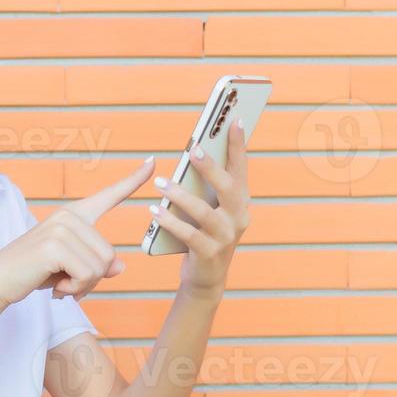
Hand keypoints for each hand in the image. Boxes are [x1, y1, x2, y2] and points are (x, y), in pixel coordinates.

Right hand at [0, 157, 156, 311]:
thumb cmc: (34, 273)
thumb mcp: (71, 268)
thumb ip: (97, 264)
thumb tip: (120, 267)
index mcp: (74, 215)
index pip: (109, 195)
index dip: (133, 180)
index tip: (153, 162)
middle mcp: (69, 215)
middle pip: (110, 255)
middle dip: (93, 279)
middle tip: (66, 283)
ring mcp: (61, 227)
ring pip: (101, 267)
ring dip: (83, 285)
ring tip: (59, 283)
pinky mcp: (55, 245)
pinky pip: (87, 275)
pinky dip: (74, 289)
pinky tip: (55, 287)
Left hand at [150, 118, 250, 296]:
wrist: (206, 278)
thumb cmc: (204, 233)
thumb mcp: (211, 208)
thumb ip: (207, 186)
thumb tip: (194, 152)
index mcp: (241, 202)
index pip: (241, 168)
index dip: (239, 145)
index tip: (235, 119)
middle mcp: (239, 218)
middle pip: (229, 189)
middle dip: (211, 167)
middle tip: (194, 149)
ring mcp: (225, 238)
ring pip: (205, 213)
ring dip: (181, 196)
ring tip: (160, 183)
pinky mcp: (209, 254)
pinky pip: (189, 235)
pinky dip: (170, 222)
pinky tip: (154, 211)